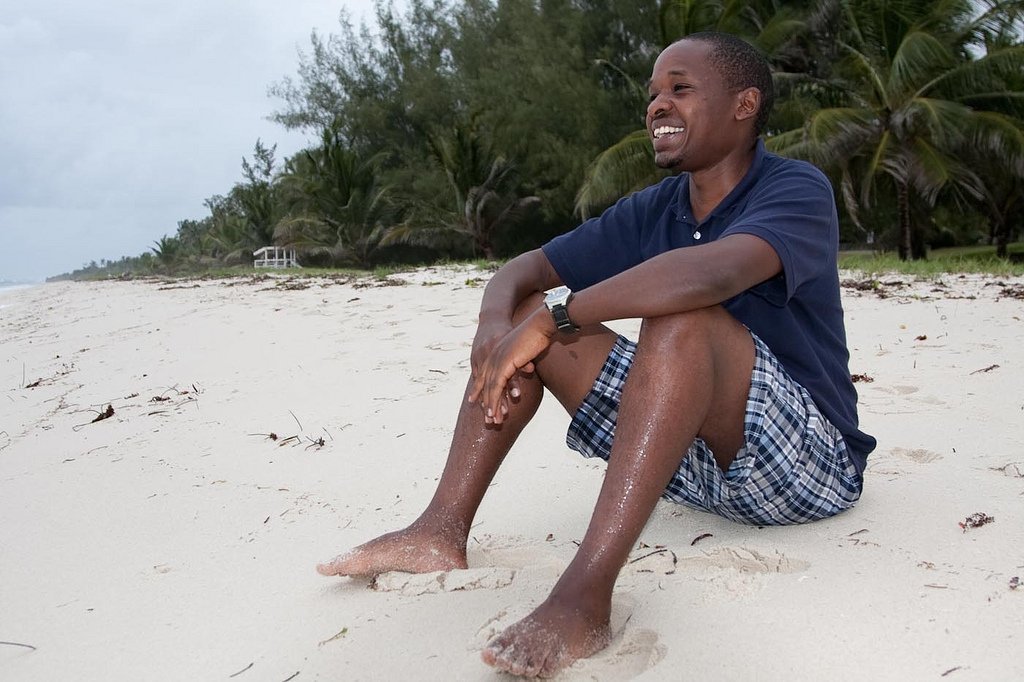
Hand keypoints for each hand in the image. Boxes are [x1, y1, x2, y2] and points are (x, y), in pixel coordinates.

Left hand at [468, 307, 554, 423]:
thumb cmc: (537, 334)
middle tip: (488, 420)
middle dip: (486, 404)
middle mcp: (492, 356)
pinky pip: (496, 387)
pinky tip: (496, 412)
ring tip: (493, 422)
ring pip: (489, 388)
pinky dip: (495, 401)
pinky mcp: (503, 364)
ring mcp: (496, 360)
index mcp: (495, 352)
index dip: (479, 390)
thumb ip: (521, 359)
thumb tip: (525, 366)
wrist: (540, 324)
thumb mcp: (525, 349)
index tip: (476, 403)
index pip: (484, 375)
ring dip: (491, 407)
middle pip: (485, 384)